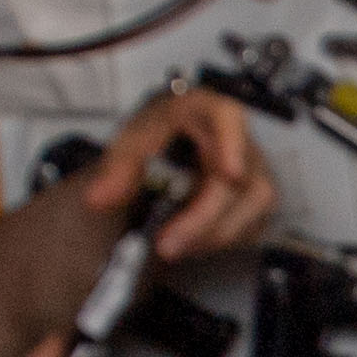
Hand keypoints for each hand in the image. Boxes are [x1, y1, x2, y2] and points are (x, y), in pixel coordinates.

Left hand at [92, 86, 280, 264]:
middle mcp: (238, 136)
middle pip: (238, 176)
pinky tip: (191, 242)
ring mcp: (254, 168)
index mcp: (203, 110)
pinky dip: (218, 240)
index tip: (230, 173)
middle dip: (202, 218)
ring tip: (171, 246)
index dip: (232, 142)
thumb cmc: (156, 139)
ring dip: (210, 233)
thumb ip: (114, 170)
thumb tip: (98, 198)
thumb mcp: (128, 146)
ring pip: (251, 205)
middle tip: (166, 245)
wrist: (169, 150)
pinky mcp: (258, 198)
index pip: (227, 115)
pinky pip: (251, 224)